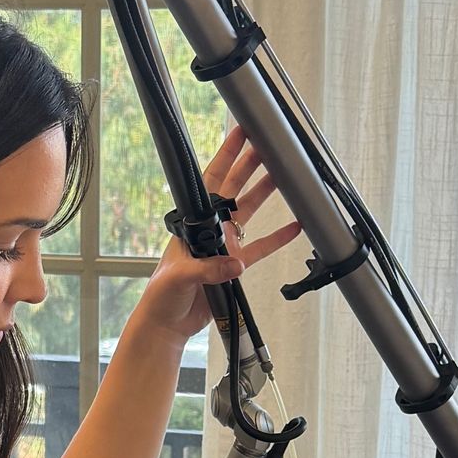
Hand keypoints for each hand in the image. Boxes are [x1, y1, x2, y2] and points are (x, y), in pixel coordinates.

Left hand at [127, 125, 305, 346]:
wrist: (168, 323)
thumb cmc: (162, 295)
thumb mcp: (180, 277)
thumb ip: (208, 268)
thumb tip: (236, 263)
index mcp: (194, 223)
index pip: (212, 182)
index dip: (226, 155)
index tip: (240, 133)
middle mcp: (211, 229)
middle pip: (235, 188)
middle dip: (250, 164)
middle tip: (268, 145)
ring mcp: (225, 245)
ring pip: (249, 211)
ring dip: (265, 193)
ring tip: (284, 175)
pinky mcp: (235, 266)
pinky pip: (260, 247)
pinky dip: (278, 237)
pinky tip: (294, 226)